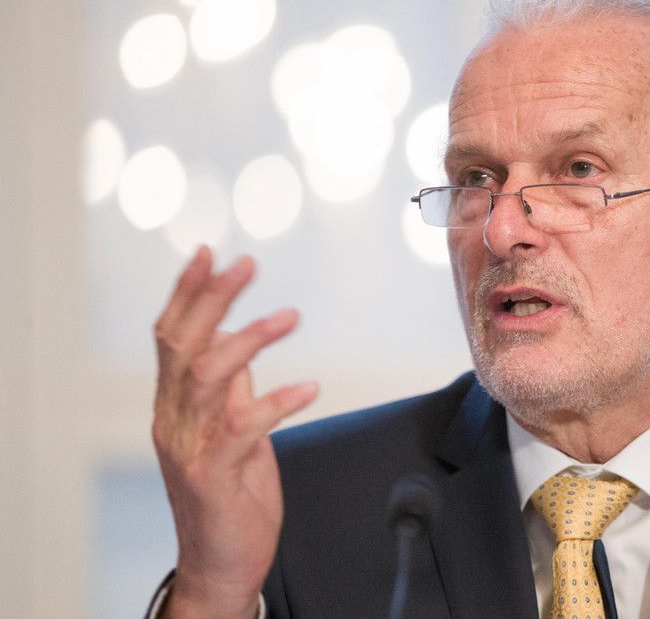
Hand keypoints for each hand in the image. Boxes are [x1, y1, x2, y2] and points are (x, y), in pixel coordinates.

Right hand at [151, 247, 317, 617]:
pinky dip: (278, 401)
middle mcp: (174, 420)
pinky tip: (310, 387)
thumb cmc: (230, 495)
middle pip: (183, 345)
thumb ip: (232, 388)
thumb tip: (239, 340)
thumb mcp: (231, 431)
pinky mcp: (215, 474)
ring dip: (250, 340)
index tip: (210, 255)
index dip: (188, 293)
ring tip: (289, 316)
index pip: (171, 337)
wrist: (221, 563)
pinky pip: (244, 427)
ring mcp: (190, 447)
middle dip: (213, 299)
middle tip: (247, 266)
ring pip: (207, 376)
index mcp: (175, 405)